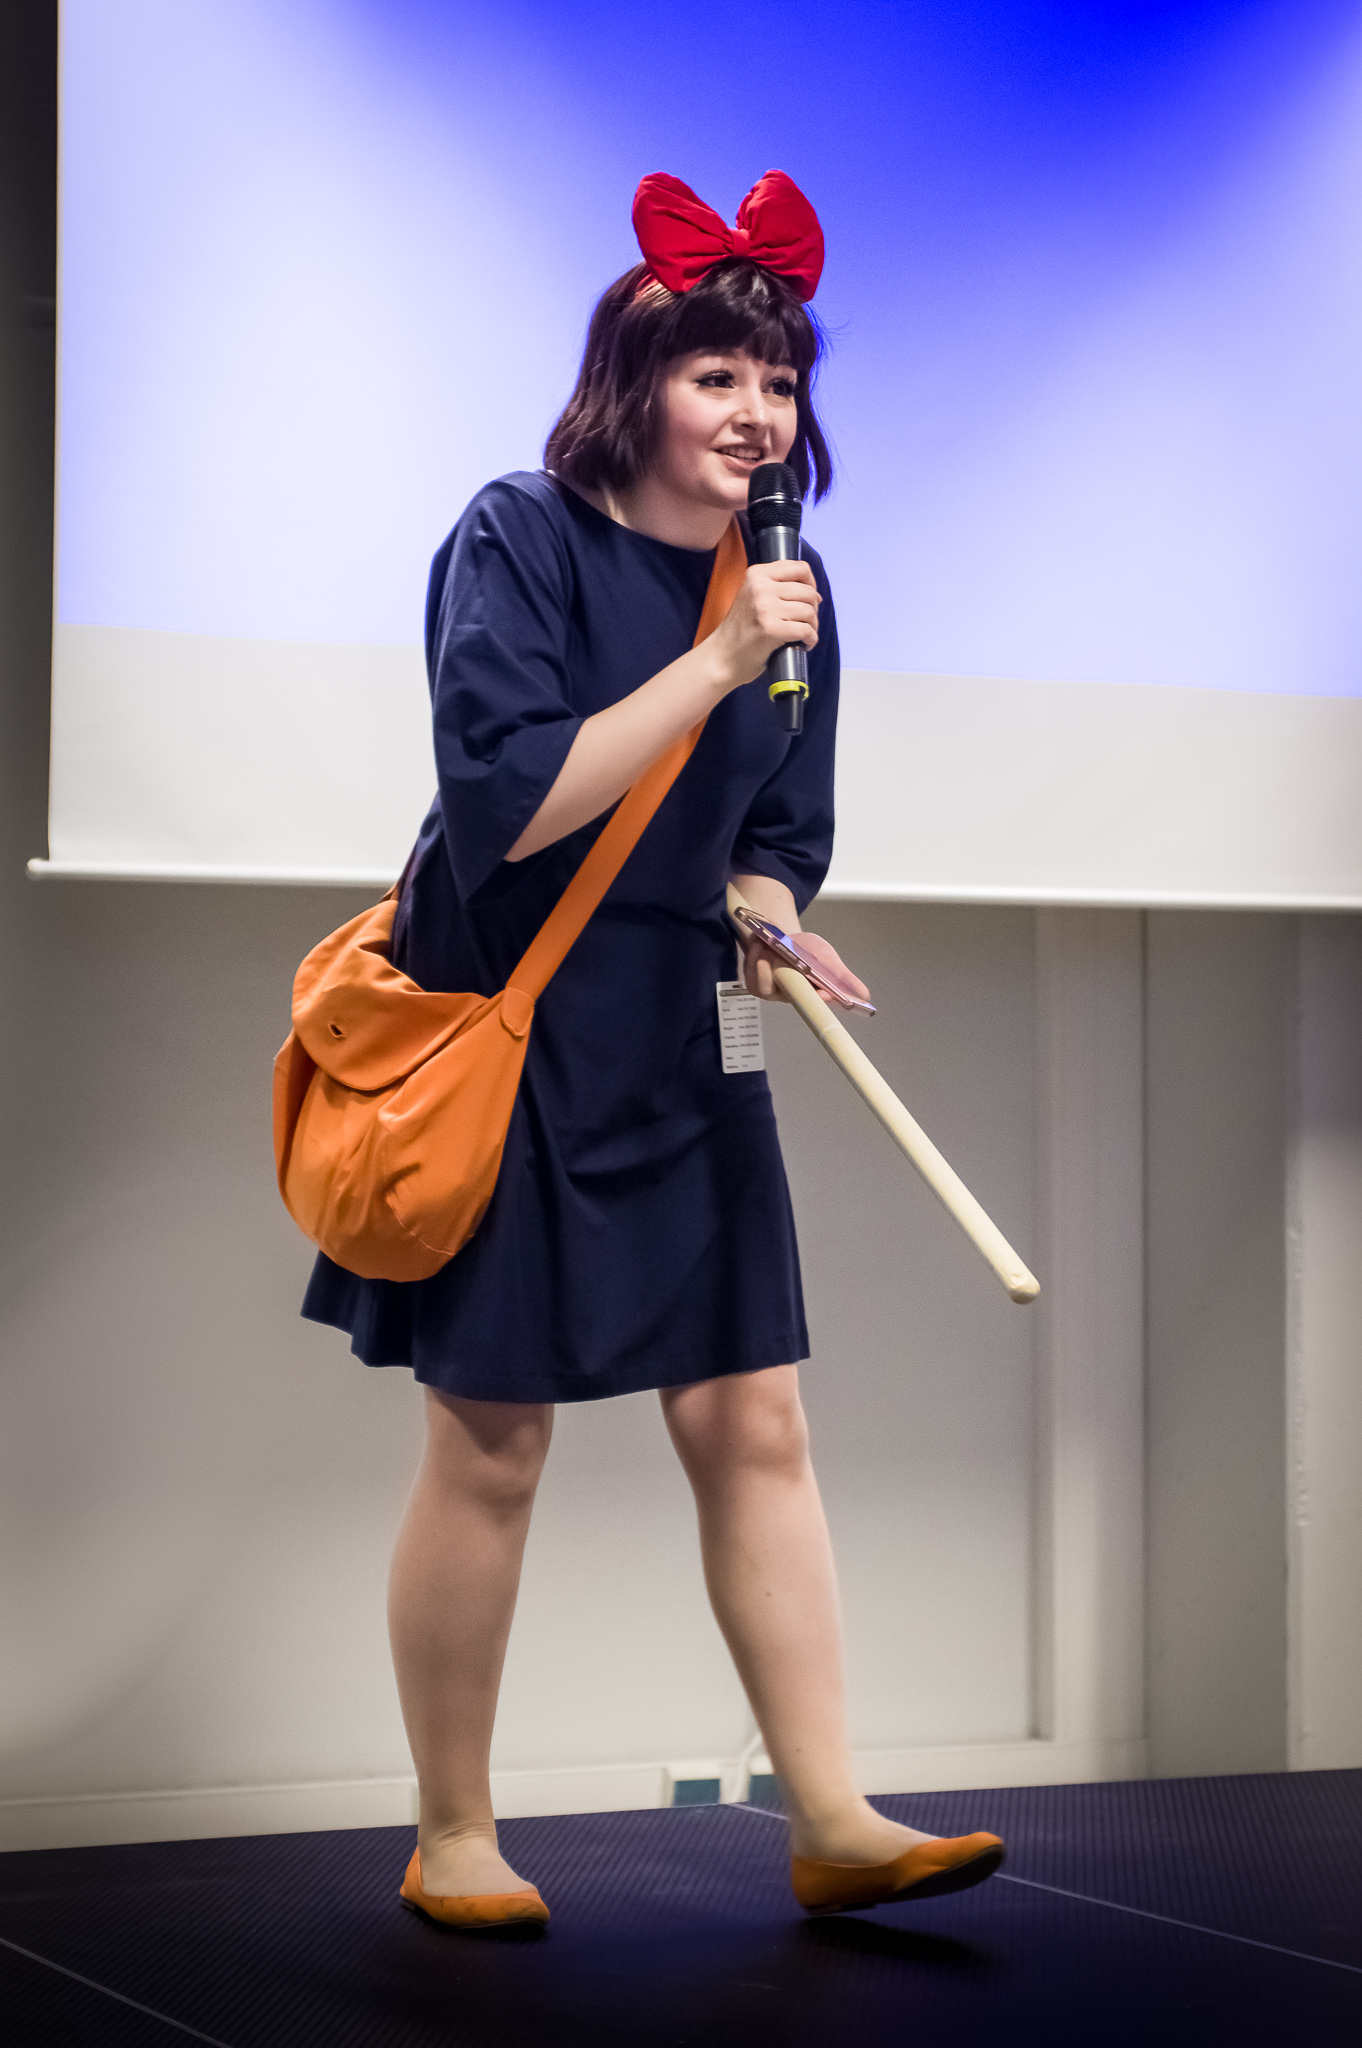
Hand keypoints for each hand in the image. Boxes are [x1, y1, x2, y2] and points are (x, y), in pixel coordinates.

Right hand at [708, 561, 820, 692]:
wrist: (722, 656)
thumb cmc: (741, 630)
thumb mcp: (753, 596)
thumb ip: (778, 587)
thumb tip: (816, 595)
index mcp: (756, 574)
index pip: (800, 568)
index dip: (811, 584)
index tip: (808, 599)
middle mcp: (760, 587)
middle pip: (808, 592)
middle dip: (813, 610)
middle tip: (804, 623)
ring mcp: (765, 608)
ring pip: (809, 611)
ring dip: (812, 626)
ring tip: (804, 635)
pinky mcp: (771, 629)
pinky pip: (806, 630)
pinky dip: (811, 639)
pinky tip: (804, 644)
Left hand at [742, 929, 870, 1006]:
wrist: (782, 936)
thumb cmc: (807, 952)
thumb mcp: (827, 959)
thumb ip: (842, 977)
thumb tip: (865, 996)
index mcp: (810, 993)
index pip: (816, 1002)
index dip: (820, 999)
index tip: (824, 992)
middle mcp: (790, 995)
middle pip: (785, 995)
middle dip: (779, 976)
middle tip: (773, 957)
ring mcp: (770, 990)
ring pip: (763, 986)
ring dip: (761, 964)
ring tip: (765, 945)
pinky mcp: (754, 982)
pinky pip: (751, 976)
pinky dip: (752, 960)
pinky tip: (758, 945)